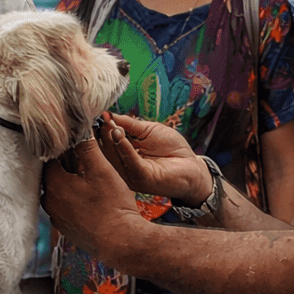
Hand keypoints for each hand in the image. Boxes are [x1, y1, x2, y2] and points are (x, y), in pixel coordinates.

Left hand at [42, 137, 149, 264]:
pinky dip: (74, 200)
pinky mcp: (67, 229)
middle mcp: (50, 203)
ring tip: (87, 178)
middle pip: (53, 176)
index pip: (51, 158)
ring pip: (60, 193)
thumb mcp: (101, 170)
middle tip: (82, 159)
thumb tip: (79, 129)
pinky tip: (90, 198)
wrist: (121, 242)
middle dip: (66, 166)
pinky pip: (66, 208)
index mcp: (54, 185)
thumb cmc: (112, 206)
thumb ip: (87, 147)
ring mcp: (57, 218)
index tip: (74, 143)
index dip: (63, 149)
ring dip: (70, 184)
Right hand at [95, 112, 211, 204]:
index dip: (104, 128)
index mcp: (124, 154)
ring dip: (112, 139)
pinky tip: (120, 135)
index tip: (100, 115)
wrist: (192, 166)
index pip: (107, 142)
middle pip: (107, 150)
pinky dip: (123, 148)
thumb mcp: (149, 130)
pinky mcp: (141, 179)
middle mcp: (124, 166)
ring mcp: (131, 174)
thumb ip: (130, 125)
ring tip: (111, 126)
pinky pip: (129, 162)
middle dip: (105, 133)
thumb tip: (109, 115)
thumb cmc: (173, 149)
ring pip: (114, 157)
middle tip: (104, 120)